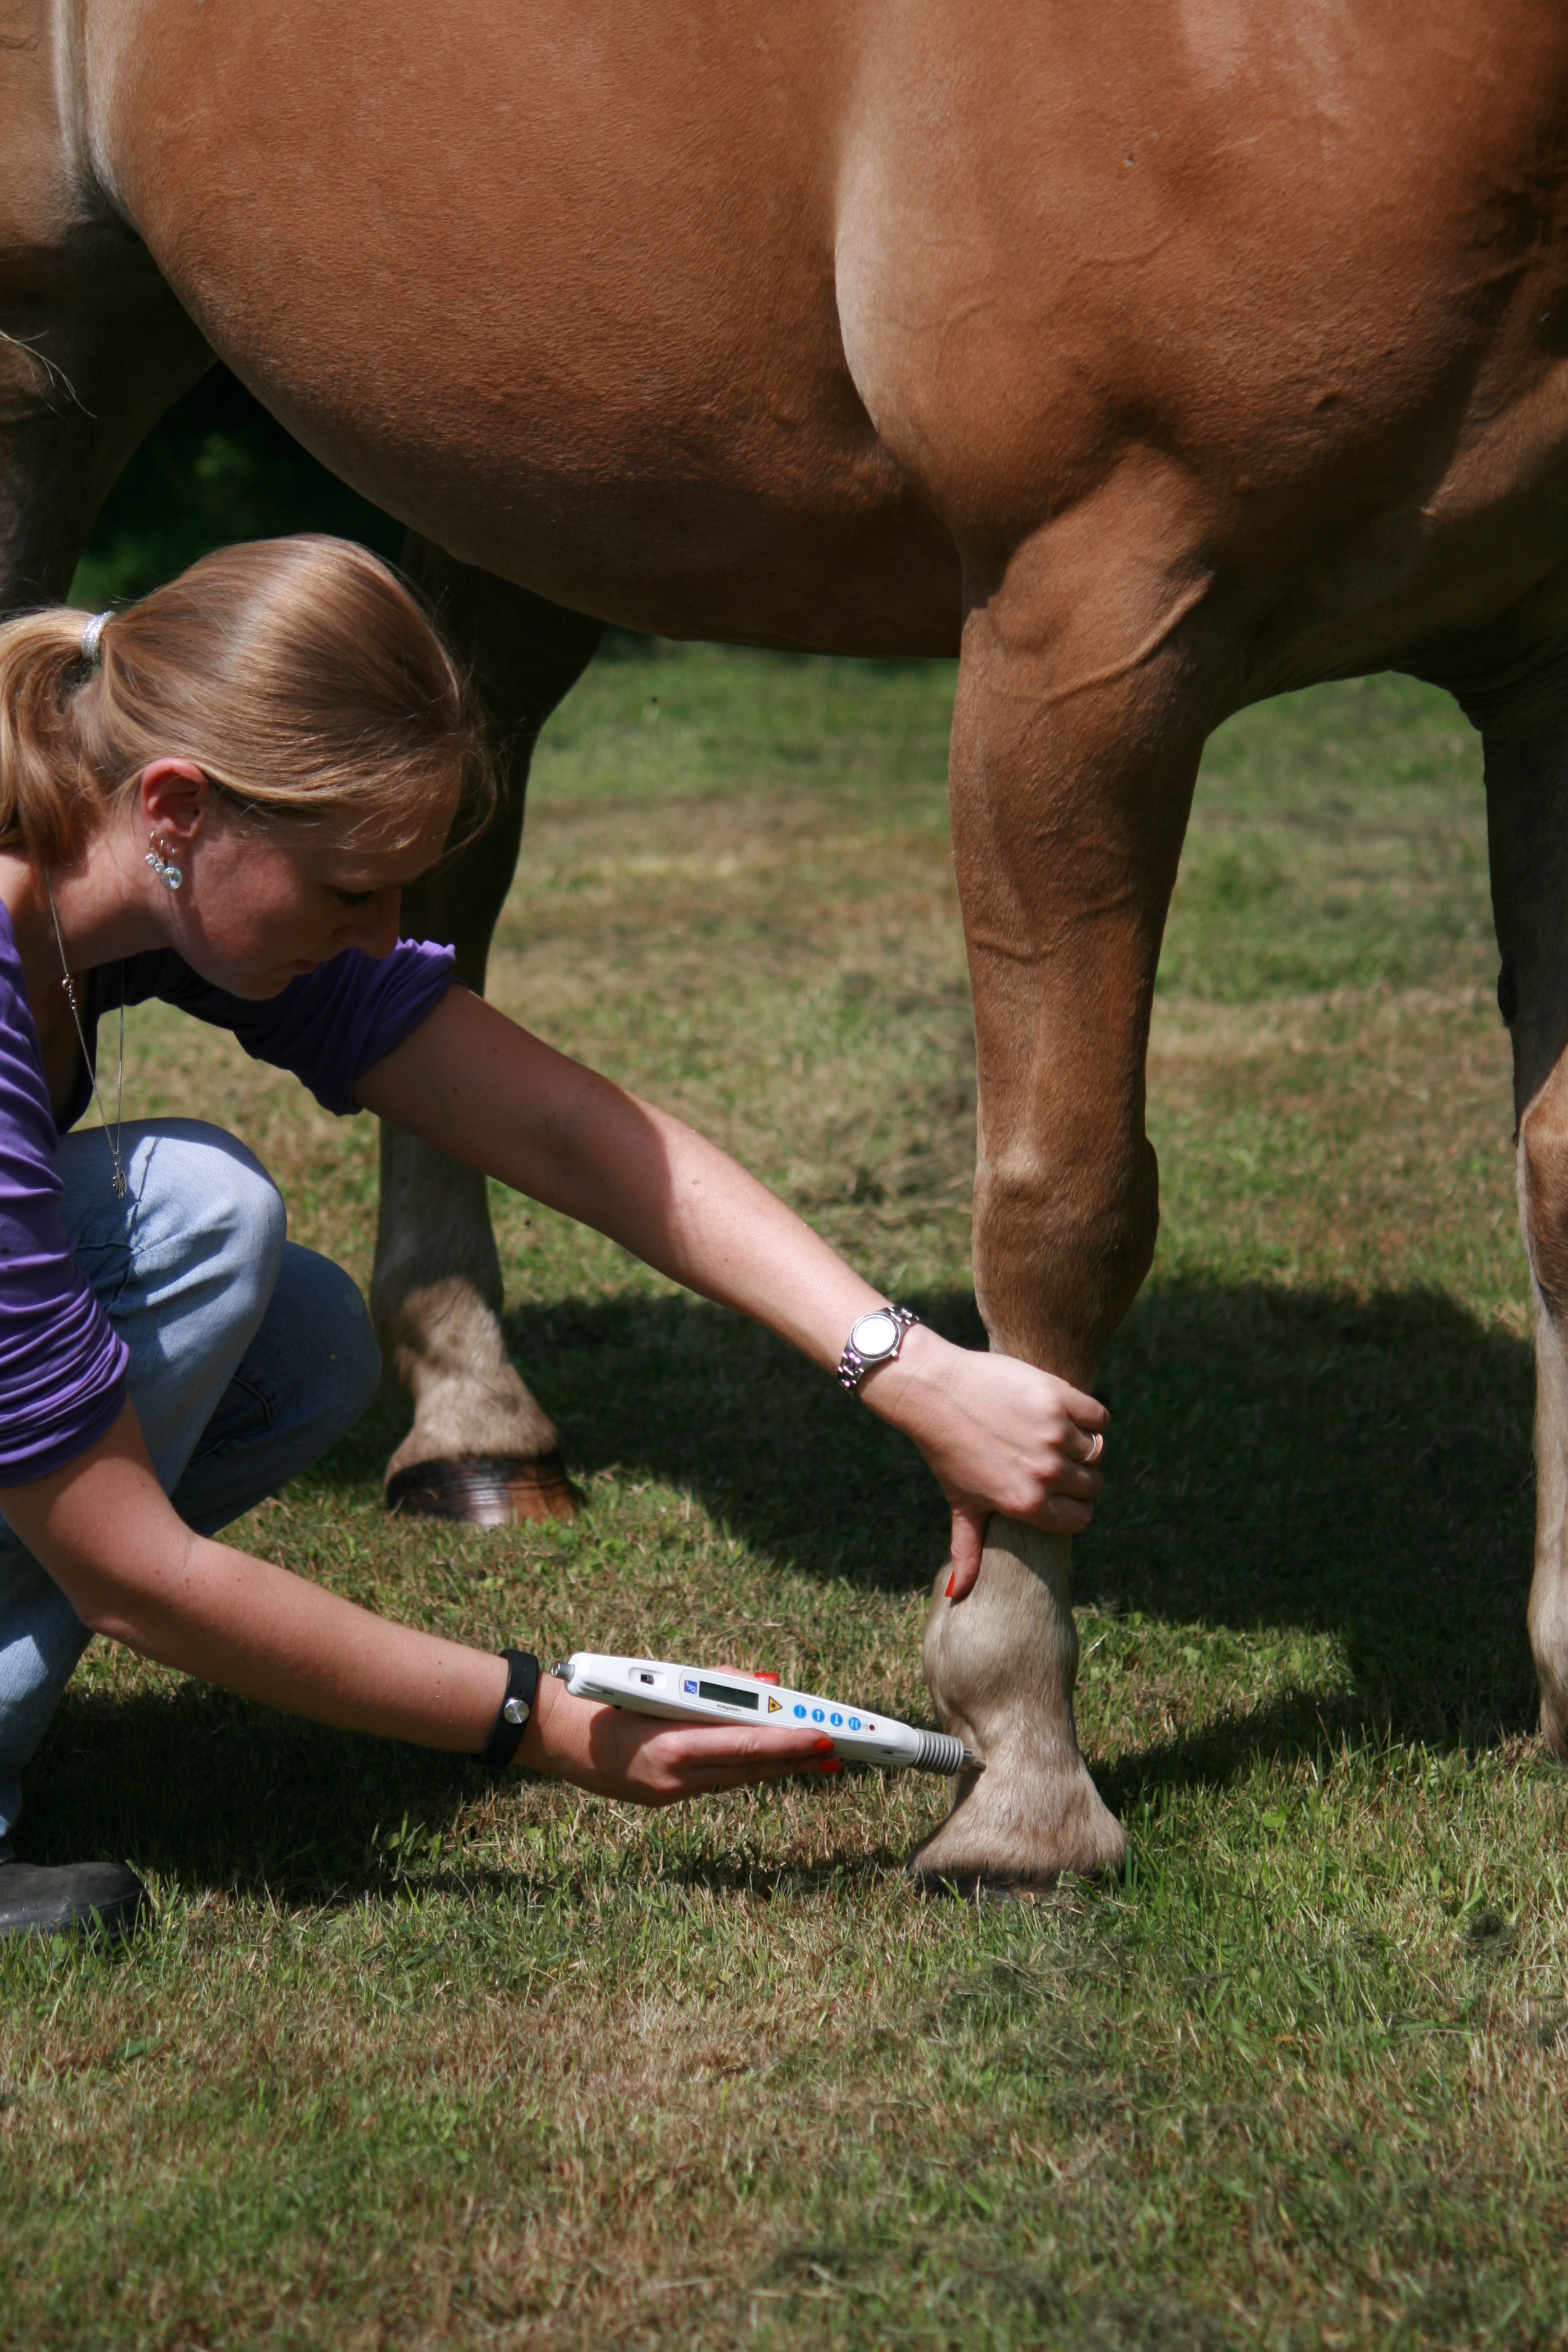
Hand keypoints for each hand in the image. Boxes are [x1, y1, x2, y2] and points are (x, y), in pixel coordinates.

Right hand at [518, 1671, 841, 1804]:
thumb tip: (764, 1683)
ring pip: (736, 1781)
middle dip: (796, 1762)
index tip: (825, 1738)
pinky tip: (767, 1764)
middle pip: (749, 1771)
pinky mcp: (661, 1799)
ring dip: (776, 1770)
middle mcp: (674, 1778)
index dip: (790, 1745)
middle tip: (837, 1754)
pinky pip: (713, 1782)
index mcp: (673, 1747)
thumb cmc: (606, 1696)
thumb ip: (713, 1684)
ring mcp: (668, 1794)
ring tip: (815, 1762)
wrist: (554, 1734)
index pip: (746, 1748)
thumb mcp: (660, 1681)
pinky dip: (742, 1771)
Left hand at [865, 1329, 1107, 1601]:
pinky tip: (1064, 1414)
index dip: (1071, 1507)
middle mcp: (1044, 1473)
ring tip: (1053, 1436)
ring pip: (1096, 1451)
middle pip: (1092, 1485)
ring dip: (1081, 1444)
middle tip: (1052, 1461)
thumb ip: (967, 1551)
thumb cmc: (946, 1450)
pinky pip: (1098, 1418)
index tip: (1058, 1493)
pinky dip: (1088, 1417)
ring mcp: (1054, 1434)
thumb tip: (957, 1597)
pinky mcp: (1060, 1397)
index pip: (1080, 1519)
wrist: (934, 1391)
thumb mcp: (961, 1503)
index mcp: (1026, 1504)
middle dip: (1077, 1477)